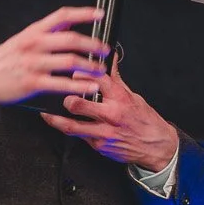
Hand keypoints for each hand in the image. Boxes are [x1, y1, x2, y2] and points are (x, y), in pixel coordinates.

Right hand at [0, 6, 107, 105]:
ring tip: (101, 70)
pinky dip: (79, 86)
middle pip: (71, 39)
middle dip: (93, 44)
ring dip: (90, 66)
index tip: (99, 14)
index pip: (62, 16)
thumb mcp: (23, 39)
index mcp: (34, 32)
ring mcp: (33, 64)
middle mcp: (34, 45)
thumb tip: (69, 25)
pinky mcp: (32, 82)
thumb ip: (45, 33)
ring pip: (69, 62)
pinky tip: (90, 87)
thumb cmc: (4, 59)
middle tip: (105, 50)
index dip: (83, 13)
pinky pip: (61, 84)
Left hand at [41, 55, 179, 172]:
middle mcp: (111, 115)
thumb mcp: (133, 96)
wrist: (156, 145)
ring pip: (72, 126)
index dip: (81, 74)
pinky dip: (68, 129)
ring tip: (47, 113)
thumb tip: (110, 59)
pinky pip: (78, 136)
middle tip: (57, 94)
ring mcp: (104, 131)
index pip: (97, 81)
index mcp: (121, 99)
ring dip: (56, 119)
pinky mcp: (99, 145)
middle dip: (66, 98)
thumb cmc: (145, 120)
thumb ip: (116, 79)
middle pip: (79, 104)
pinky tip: (60, 124)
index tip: (72, 71)